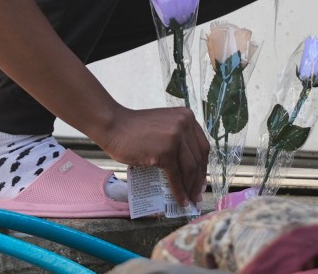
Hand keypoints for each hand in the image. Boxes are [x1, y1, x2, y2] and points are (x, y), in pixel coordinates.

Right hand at [94, 106, 208, 205]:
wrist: (113, 126)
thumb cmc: (135, 130)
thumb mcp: (164, 127)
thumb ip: (177, 139)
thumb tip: (189, 169)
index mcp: (187, 117)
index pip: (202, 146)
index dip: (203, 166)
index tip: (202, 181)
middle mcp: (185, 123)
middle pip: (199, 157)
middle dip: (199, 179)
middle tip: (197, 195)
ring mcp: (176, 136)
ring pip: (190, 168)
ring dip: (191, 187)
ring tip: (190, 200)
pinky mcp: (166, 150)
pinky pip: (176, 176)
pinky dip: (179, 191)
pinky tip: (180, 201)